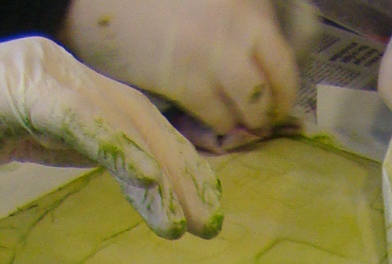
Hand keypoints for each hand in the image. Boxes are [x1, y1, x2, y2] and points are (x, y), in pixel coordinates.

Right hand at [0, 38, 222, 237]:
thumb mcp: (16, 141)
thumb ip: (63, 144)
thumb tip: (114, 168)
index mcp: (58, 82)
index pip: (132, 119)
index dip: (175, 162)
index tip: (205, 205)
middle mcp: (55, 68)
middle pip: (138, 119)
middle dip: (183, 172)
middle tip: (213, 222)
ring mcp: (37, 75)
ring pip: (121, 123)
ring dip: (162, 175)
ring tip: (187, 223)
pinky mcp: (18, 93)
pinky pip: (85, 125)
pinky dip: (123, 156)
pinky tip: (152, 191)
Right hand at [62, 0, 316, 137]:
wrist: (106, 6)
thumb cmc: (156, 6)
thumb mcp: (210, 5)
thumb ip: (238, 28)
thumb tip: (265, 68)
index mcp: (246, 3)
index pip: (282, 57)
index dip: (285, 85)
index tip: (278, 97)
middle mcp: (239, 24)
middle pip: (280, 81)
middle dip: (275, 107)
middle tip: (265, 119)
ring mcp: (216, 54)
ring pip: (254, 103)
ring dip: (251, 120)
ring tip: (242, 124)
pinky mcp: (189, 80)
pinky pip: (220, 115)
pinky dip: (222, 124)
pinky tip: (215, 121)